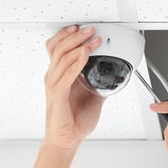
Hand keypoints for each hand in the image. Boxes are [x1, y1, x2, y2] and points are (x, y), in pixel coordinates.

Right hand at [43, 25, 104, 149]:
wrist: (68, 139)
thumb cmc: (75, 120)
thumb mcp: (93, 95)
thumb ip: (99, 83)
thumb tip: (112, 76)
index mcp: (61, 76)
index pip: (57, 48)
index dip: (68, 35)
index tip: (83, 28)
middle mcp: (54, 78)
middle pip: (58, 48)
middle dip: (76, 36)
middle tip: (90, 29)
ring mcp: (54, 85)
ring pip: (61, 57)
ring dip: (79, 45)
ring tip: (93, 39)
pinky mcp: (57, 95)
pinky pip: (65, 75)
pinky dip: (76, 62)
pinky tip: (85, 55)